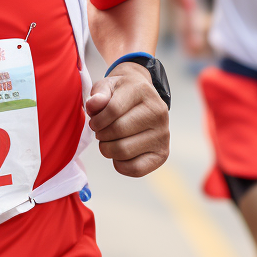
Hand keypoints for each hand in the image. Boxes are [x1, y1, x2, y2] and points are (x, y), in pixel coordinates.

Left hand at [85, 62, 169, 176]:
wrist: (141, 99)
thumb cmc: (120, 94)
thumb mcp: (107, 86)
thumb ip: (98, 95)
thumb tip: (93, 105)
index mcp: (143, 91)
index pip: (113, 110)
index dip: (97, 120)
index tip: (94, 123)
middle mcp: (158, 112)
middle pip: (118, 131)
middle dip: (101, 135)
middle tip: (101, 132)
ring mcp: (163, 134)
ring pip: (123, 151)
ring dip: (108, 149)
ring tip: (109, 140)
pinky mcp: (163, 153)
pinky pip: (136, 169)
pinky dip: (120, 165)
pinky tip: (119, 153)